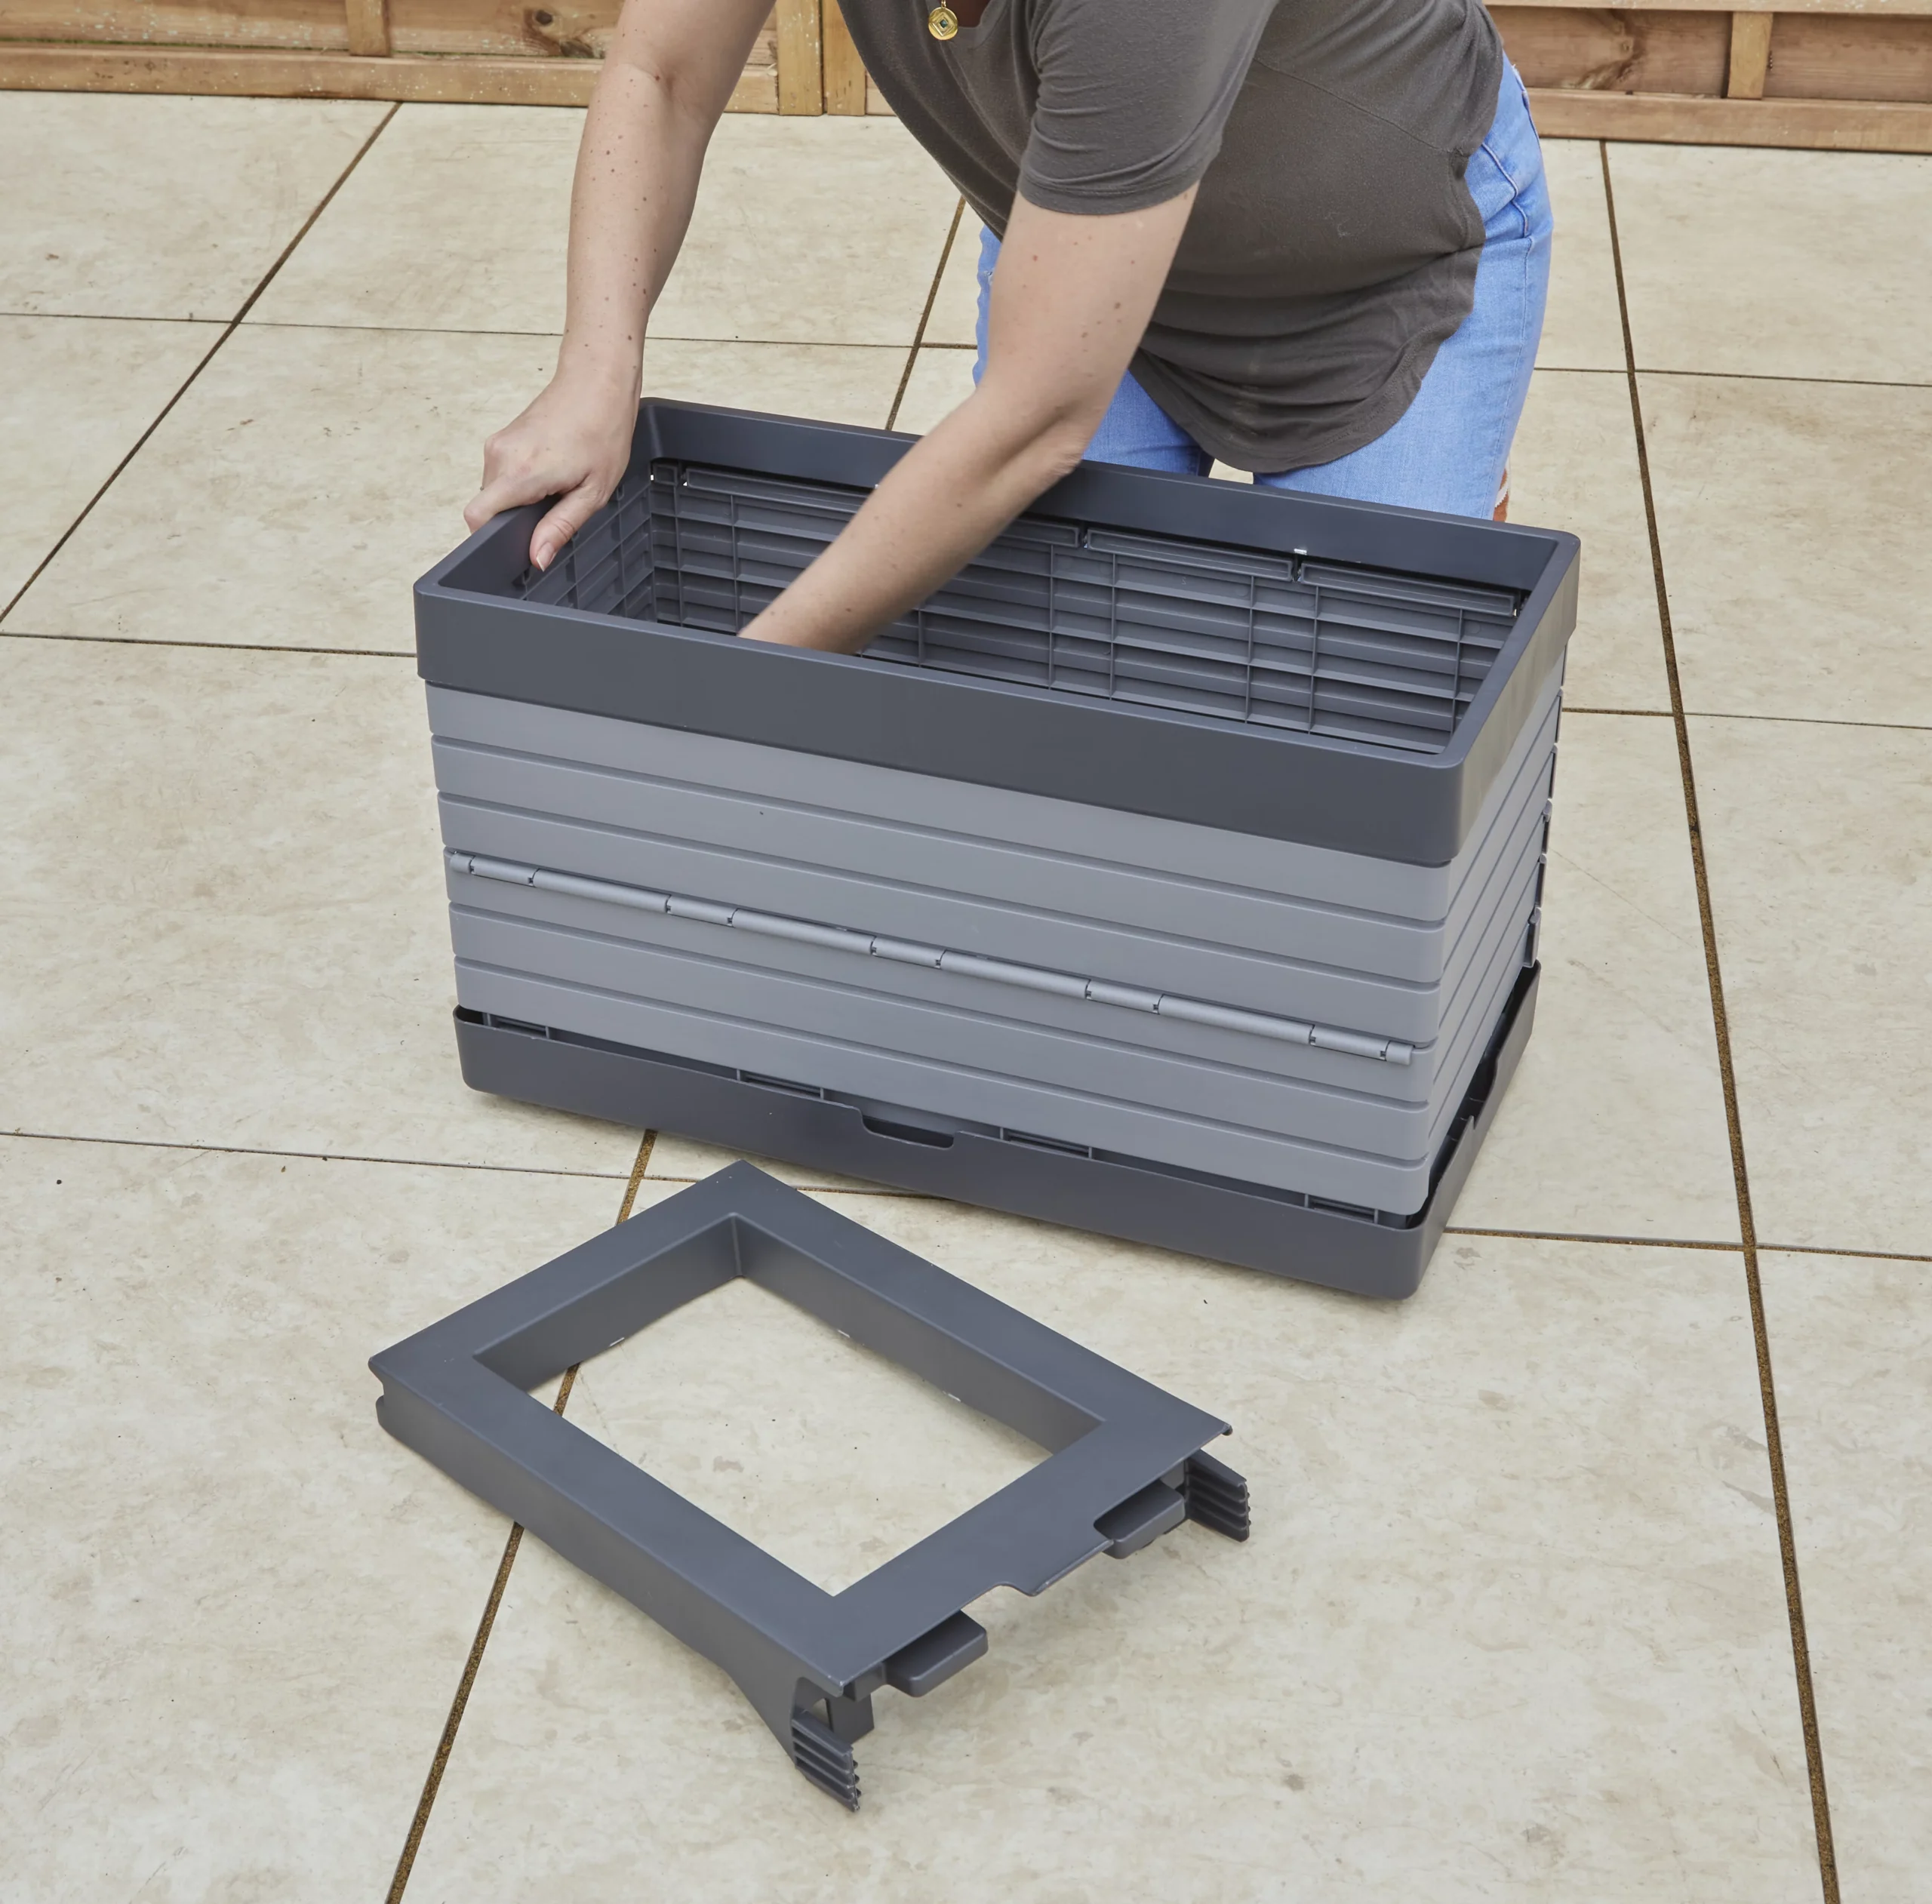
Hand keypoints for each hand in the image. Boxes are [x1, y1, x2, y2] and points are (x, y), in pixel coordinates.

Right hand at [464, 371, 637, 570]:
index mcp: (519, 472)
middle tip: (556, 504)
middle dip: (517, 517)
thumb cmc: (603, 431)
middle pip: (489, 507)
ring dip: (522, 497)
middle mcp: (499, 456)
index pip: (476, 516)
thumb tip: (537, 558)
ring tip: (558, 483)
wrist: (598, 383)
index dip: (490, 537)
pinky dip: (522, 481)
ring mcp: (497, 443)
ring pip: (496, 491)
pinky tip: (552, 470)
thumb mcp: (592, 492)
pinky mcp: (502, 437)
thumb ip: (560, 527)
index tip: (517, 542)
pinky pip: (502, 474)